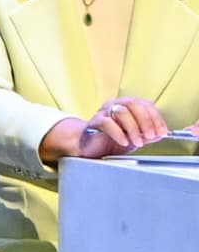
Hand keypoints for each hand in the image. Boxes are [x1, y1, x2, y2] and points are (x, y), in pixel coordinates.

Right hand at [52, 98, 174, 160]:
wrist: (89, 147)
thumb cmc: (111, 140)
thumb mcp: (135, 137)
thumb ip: (147, 135)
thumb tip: (160, 134)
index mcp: (127, 106)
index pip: (145, 104)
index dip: (156, 117)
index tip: (161, 131)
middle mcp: (115, 105)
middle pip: (133, 104)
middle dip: (145, 121)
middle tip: (150, 135)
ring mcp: (103, 112)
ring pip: (121, 112)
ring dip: (133, 129)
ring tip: (137, 142)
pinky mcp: (93, 123)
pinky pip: (107, 123)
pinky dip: (118, 133)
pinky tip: (124, 141)